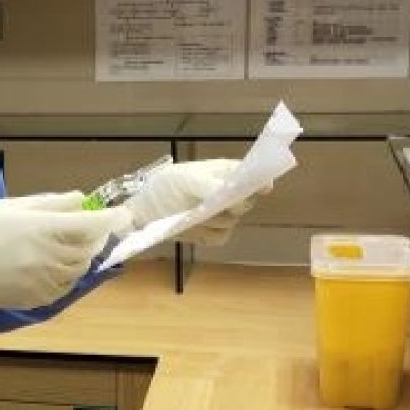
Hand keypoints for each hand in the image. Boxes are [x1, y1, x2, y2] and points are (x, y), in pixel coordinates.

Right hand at [0, 192, 129, 316]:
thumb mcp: (12, 206)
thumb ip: (51, 203)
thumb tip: (82, 200)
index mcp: (43, 229)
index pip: (92, 225)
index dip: (113, 219)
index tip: (124, 214)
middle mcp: (50, 258)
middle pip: (91, 248)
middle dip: (95, 235)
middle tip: (88, 224)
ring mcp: (46, 283)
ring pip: (81, 267)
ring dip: (82, 254)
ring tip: (63, 242)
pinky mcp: (41, 300)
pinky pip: (67, 284)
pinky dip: (68, 272)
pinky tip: (49, 262)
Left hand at [121, 160, 267, 245]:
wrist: (146, 210)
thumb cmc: (165, 186)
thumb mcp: (183, 179)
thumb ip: (207, 184)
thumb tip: (228, 193)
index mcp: (224, 172)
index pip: (252, 175)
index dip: (260, 181)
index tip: (263, 187)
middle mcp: (228, 193)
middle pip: (246, 202)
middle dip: (229, 205)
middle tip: (210, 204)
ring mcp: (222, 214)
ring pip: (232, 221)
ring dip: (212, 219)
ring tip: (191, 213)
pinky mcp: (213, 233)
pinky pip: (219, 237)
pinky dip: (205, 234)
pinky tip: (191, 227)